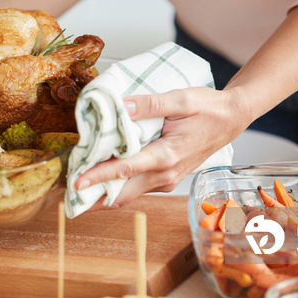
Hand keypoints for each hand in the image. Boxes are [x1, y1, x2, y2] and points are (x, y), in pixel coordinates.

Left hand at [73, 86, 249, 210]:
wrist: (232, 119)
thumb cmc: (209, 109)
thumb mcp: (181, 100)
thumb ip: (149, 104)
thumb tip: (119, 106)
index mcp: (166, 157)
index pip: (124, 170)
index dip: (97, 177)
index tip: (75, 183)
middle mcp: (165, 175)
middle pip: (121, 194)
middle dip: (92, 197)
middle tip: (65, 194)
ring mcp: (166, 180)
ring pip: (128, 194)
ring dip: (103, 193)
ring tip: (75, 186)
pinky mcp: (166, 179)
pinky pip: (137, 188)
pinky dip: (117, 186)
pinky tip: (101, 177)